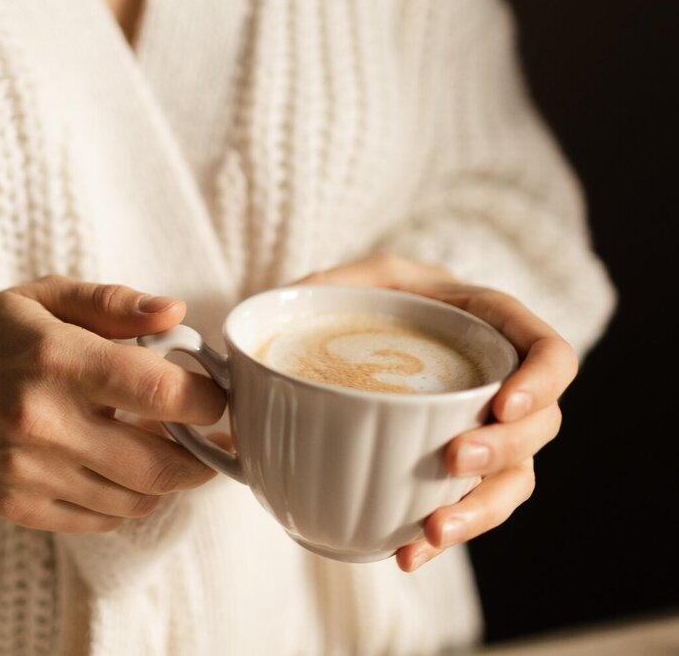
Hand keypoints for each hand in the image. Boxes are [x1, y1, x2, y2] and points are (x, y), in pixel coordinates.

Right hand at [0, 275, 225, 532]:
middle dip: (203, 456)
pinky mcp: (17, 505)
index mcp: (57, 359)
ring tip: (160, 448)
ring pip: (135, 499)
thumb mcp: (46, 295)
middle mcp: (44, 422)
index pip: (161, 394)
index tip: (216, 396)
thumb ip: (114, 302)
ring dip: (164, 479)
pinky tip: (118, 470)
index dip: (207, 400)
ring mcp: (28, 472)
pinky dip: (124, 501)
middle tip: (213, 440)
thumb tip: (177, 314)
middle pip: (161, 464)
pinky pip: (99, 520)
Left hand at [298, 254, 575, 571]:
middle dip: (505, 448)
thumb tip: (292, 316)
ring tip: (432, 530)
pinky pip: (468, 506)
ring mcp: (479, 429)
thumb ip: (318, 294)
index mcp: (480, 324)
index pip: (546, 349)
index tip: (504, 405)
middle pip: (542, 422)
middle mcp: (494, 381)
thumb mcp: (337, 284)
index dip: (542, 379)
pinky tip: (407, 555)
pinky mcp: (454, 471)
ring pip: (515, 478)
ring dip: (480, 509)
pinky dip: (444, 534)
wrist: (332, 344)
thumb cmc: (347, 304)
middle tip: (455, 459)